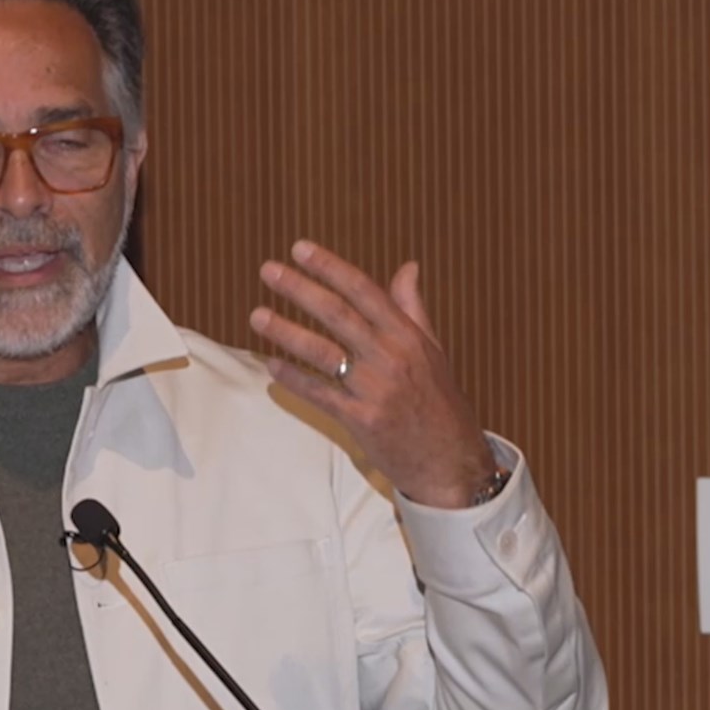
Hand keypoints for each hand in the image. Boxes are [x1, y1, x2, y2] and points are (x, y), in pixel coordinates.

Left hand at [249, 240, 496, 508]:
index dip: (330, 267)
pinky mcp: (361, 420)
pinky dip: (293, 379)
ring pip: (323, 352)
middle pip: (337, 314)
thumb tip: (408, 266)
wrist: (451, 461)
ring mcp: (375, 389)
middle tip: (269, 271)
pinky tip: (271, 366)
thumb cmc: (440, 402)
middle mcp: (391, 357)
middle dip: (300, 289)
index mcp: (408, 335)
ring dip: (286, 332)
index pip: (364, 290)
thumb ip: (413, 308)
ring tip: (258, 316)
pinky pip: (319, 394)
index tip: (301, 249)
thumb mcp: (433, 350)